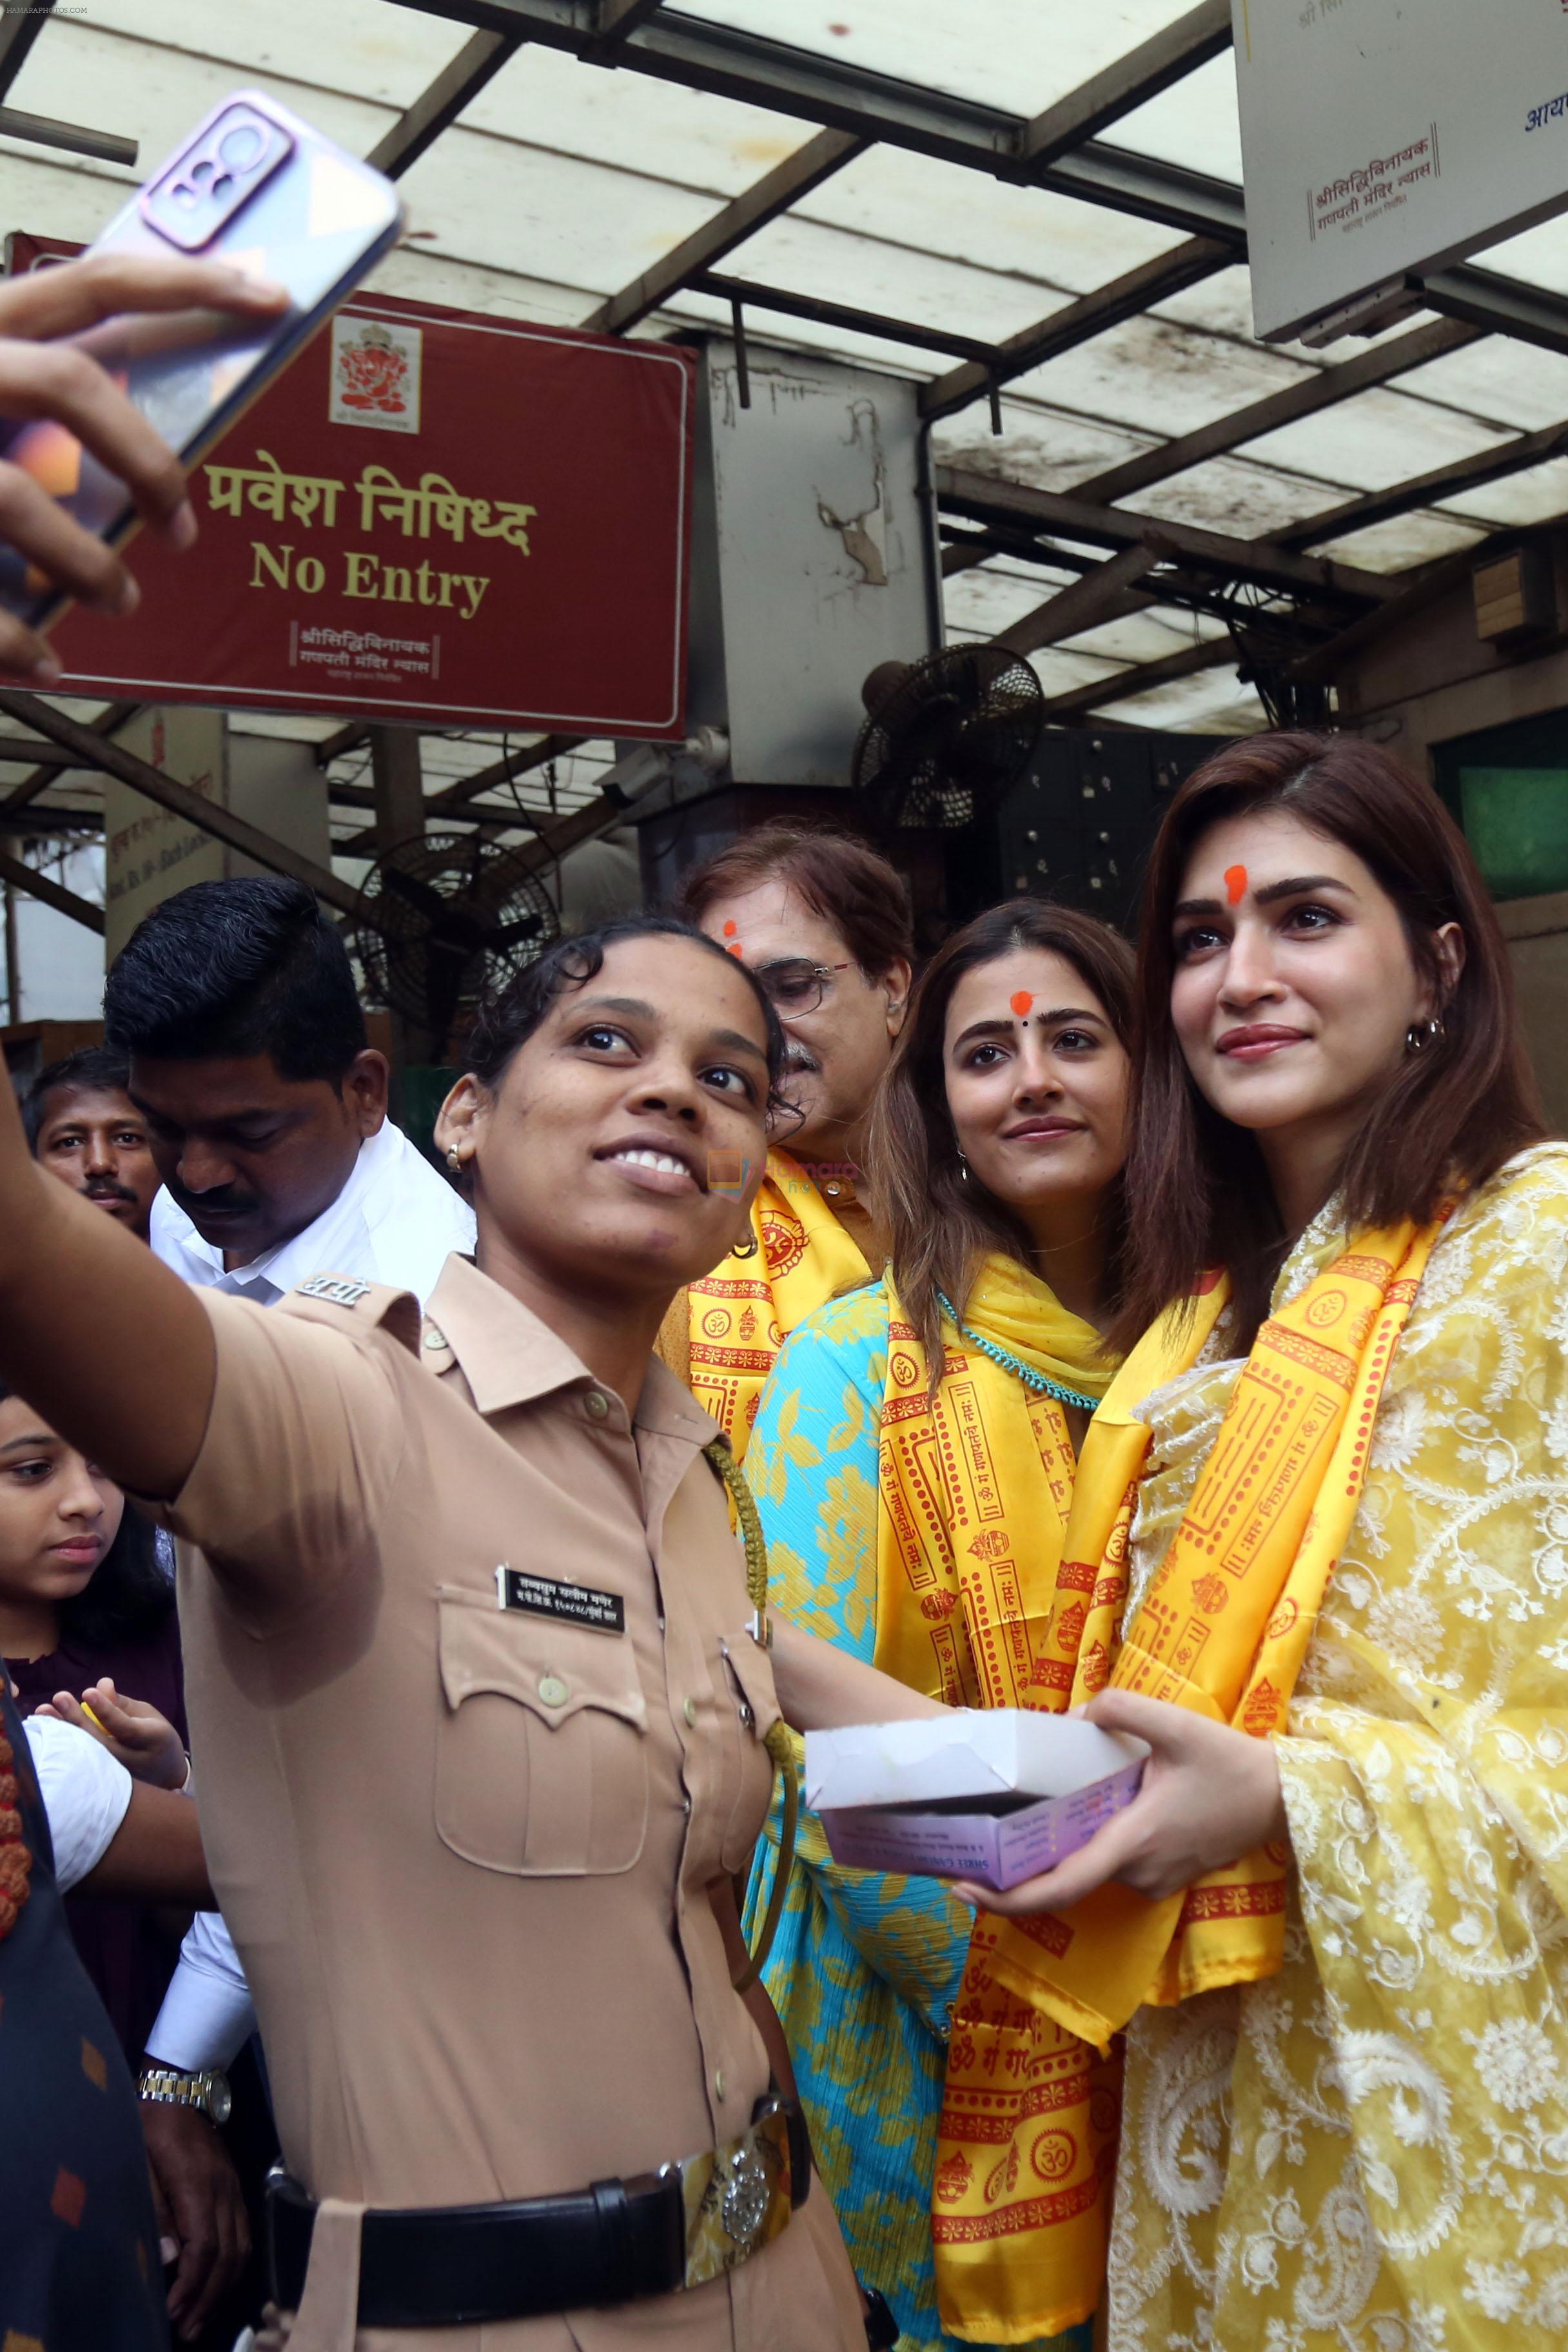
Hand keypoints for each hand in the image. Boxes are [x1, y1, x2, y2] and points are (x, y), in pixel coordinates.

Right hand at [0, 250, 286, 680]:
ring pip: (16, 499)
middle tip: (182, 526)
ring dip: (87, 564)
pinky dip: (14, 638)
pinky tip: (45, 662)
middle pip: (66, 384)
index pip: (88, 282)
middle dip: (145, 459)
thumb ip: (34, 383)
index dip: (183, 282)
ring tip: (120, 602)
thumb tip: (133, 432)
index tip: (267, 297)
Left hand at [37, 1677, 187, 1788]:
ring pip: (86, 1755)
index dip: (106, 1710)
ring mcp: (116, 1774)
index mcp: (151, 1739)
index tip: (87, 1691)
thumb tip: (101, 1684)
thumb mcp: (147, 1714)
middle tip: (59, 1696)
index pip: (125, 1726)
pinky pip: (81, 1762)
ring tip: (44, 1711)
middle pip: (100, 1742)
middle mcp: (132, 1760)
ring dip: (63, 1732)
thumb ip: (121, 1703)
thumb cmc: (155, 1736)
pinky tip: (46, 1730)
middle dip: (77, 1718)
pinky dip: (63, 1745)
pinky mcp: (102, 1782)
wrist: (166, 1773)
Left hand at [142, 2094, 249, 2341]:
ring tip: (204, 2317)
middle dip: (209, 2298)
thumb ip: (155, 2211)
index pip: (204, 2248)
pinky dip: (234, 2265)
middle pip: (227, 2256)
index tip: (173, 2312)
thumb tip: (167, 2258)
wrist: (181, 2090)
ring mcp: (235, 2190)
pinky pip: (244, 2235)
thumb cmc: (152, 2130)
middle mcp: (224, 2192)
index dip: (191, 2285)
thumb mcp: (142, 2166)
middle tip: (189, 2330)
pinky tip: (220, 2283)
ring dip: (224, 2287)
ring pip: (241, 2248)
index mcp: (199, 2187)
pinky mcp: (236, 2189)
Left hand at [949, 1688, 1288, 1916]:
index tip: (964, 1888)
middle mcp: (1137, 1873)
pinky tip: (1066, 1820)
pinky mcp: (1164, 1876)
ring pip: (1087, 1874)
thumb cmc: (1230, 1763)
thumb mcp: (1177, 1724)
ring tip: (1008, 1825)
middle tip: (969, 1847)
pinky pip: (1111, 1867)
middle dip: (1014, 1874)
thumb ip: (1122, 1708)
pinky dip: (1081, 1851)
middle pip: (1064, 1884)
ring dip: (1050, 1858)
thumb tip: (1077, 1713)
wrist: (1285, 1798)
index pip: (1060, 1887)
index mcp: (1133, 1843)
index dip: (1007, 1898)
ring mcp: (1152, 1881)